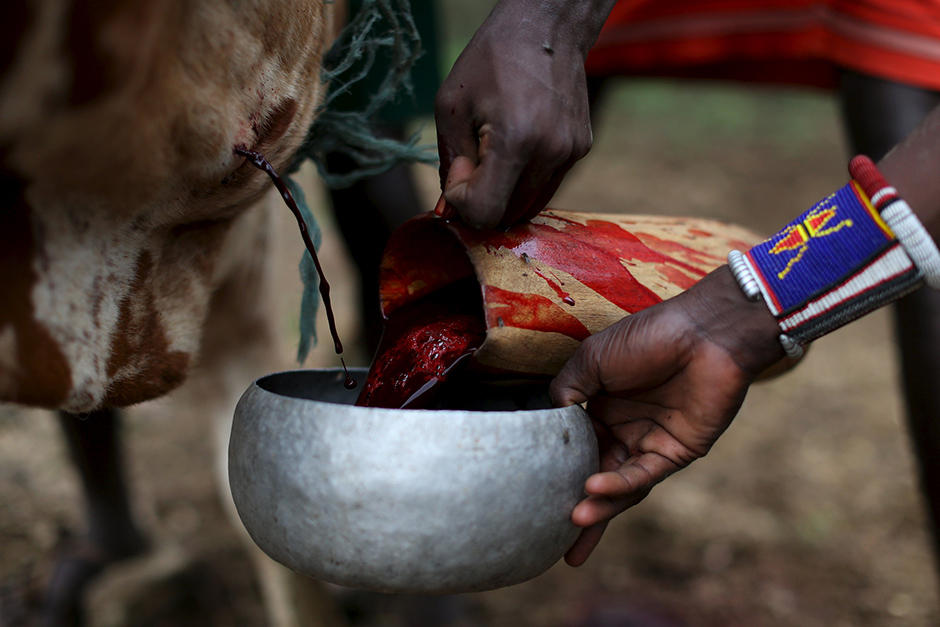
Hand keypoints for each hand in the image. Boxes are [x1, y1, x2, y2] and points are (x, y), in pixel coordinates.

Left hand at [435, 0, 614, 228]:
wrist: (545, 27)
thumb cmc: (490, 61)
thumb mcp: (451, 108)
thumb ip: (450, 163)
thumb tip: (450, 211)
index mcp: (516, 140)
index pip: (486, 211)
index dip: (462, 202)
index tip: (459, 172)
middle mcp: (550, 152)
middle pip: (508, 215)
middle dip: (482, 199)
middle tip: (472, 164)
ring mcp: (571, 153)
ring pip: (529, 207)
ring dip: (504, 194)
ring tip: (492, 156)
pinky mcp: (581, 150)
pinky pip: (546, 187)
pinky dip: (524, 182)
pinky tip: (516, 149)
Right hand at [549, 268, 784, 565]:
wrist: (703, 332)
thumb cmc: (648, 337)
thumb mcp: (592, 359)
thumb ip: (567, 391)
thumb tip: (549, 422)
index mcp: (602, 408)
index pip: (575, 448)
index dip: (557, 470)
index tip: (532, 491)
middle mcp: (624, 429)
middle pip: (595, 475)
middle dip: (576, 507)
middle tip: (552, 538)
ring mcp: (649, 442)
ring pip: (619, 485)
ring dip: (598, 506)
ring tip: (573, 521)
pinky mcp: (676, 452)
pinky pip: (643, 476)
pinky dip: (619, 484)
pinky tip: (594, 489)